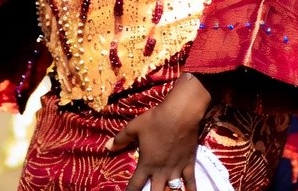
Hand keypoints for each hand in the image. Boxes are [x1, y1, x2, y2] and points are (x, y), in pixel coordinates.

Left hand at [107, 72, 210, 190]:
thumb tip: (107, 147)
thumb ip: (120, 139)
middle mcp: (160, 172)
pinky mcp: (188, 164)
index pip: (135, 186)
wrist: (180, 114)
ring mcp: (176, 170)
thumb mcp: (134, 127)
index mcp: (146, 165)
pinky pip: (190, 182)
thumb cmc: (156, 120)